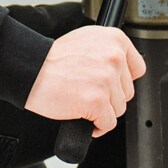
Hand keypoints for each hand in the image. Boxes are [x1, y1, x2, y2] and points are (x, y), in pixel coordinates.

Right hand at [24, 26, 145, 135]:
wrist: (30, 69)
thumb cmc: (51, 59)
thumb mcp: (86, 41)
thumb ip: (107, 52)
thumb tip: (121, 71)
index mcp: (114, 39)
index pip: (137, 68)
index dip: (122, 81)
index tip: (112, 85)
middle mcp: (114, 57)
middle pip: (127, 91)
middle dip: (109, 97)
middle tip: (89, 93)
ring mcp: (107, 80)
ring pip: (118, 109)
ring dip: (102, 111)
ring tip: (82, 103)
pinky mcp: (98, 101)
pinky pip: (107, 124)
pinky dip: (97, 127)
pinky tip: (83, 118)